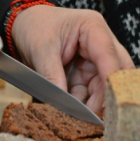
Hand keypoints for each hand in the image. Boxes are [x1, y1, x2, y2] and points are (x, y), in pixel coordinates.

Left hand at [10, 6, 134, 113]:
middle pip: (116, 73)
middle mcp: (101, 42)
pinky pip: (91, 89)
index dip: (108, 84)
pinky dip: (83, 100)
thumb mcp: (40, 50)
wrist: (23, 24)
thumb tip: (63, 103)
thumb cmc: (34, 26)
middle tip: (92, 117)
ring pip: (105, 85)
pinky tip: (73, 110)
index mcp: (93, 28)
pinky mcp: (87, 70)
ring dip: (92, 101)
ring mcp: (95, 57)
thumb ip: (53, 76)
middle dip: (105, 96)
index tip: (100, 107)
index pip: (110, 58)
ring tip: (77, 115)